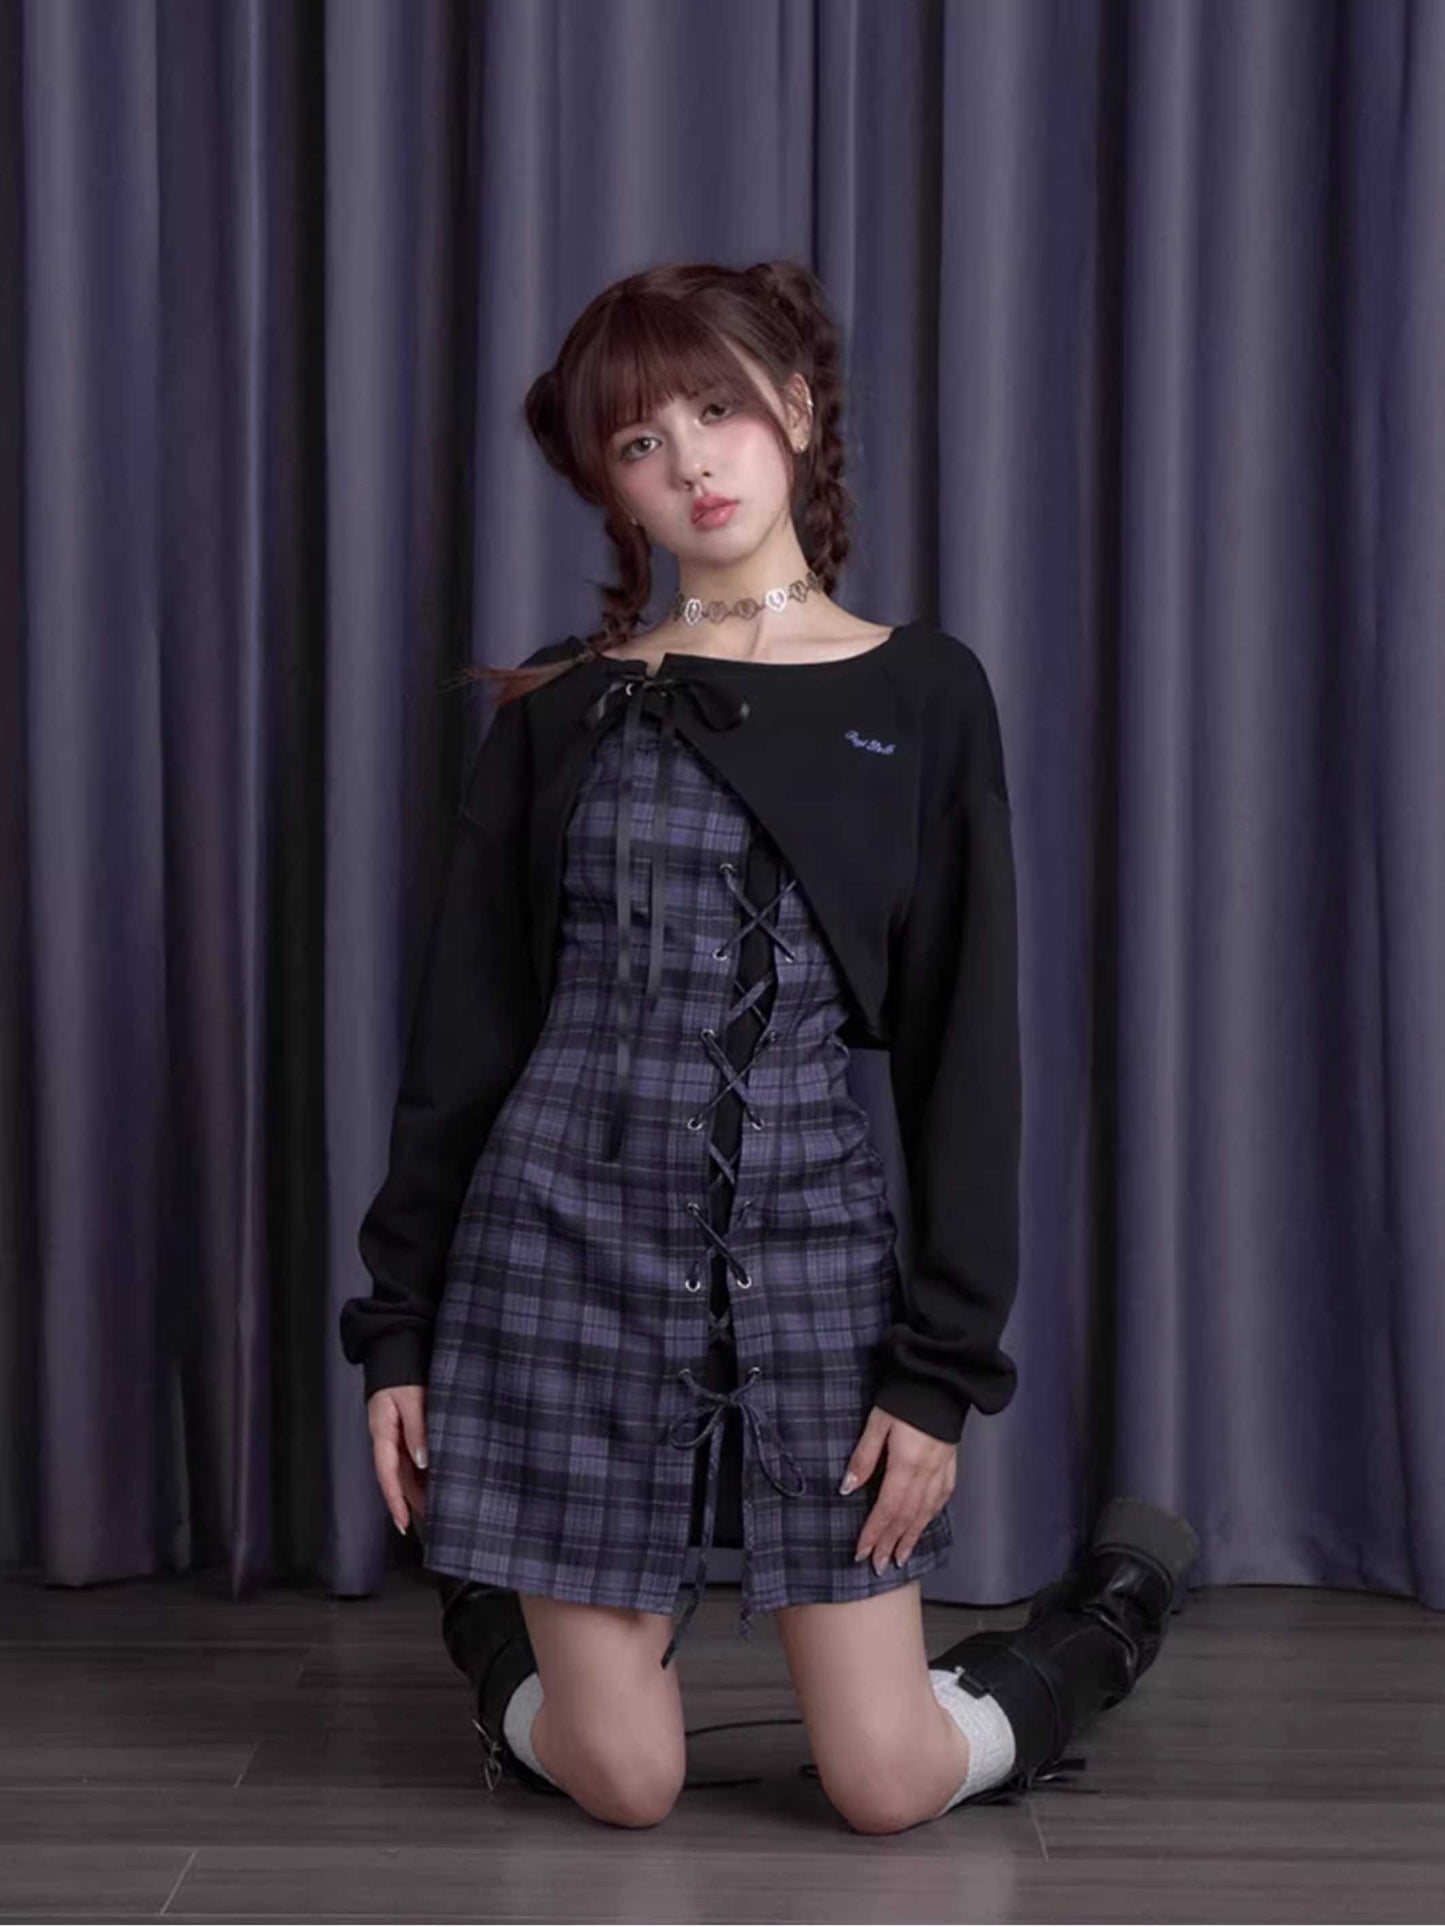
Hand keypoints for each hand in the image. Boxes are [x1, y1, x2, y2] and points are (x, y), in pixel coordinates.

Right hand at [367, 1383, 428, 1534]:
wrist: (396, 1347)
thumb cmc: (402, 1372)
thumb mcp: (412, 1399)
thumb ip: (417, 1430)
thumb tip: (423, 1461)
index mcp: (382, 1433)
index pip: (387, 1476)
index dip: (396, 1502)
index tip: (404, 1523)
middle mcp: (386, 1438)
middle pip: (396, 1477)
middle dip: (411, 1501)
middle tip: (432, 1520)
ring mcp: (394, 1433)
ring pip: (404, 1468)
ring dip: (417, 1487)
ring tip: (436, 1506)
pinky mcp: (403, 1426)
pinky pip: (410, 1455)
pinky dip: (421, 1470)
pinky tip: (434, 1477)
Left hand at [840, 1405, 955, 1571]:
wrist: (941, 1378)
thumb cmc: (903, 1397)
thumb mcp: (876, 1422)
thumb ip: (863, 1457)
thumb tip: (847, 1490)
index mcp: (905, 1464)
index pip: (887, 1508)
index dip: (874, 1533)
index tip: (862, 1554)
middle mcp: (926, 1473)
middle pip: (907, 1516)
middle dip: (891, 1543)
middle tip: (879, 1567)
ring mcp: (942, 1469)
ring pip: (926, 1512)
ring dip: (912, 1537)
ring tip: (900, 1557)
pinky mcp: (951, 1463)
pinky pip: (942, 1498)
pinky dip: (931, 1516)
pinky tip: (924, 1525)